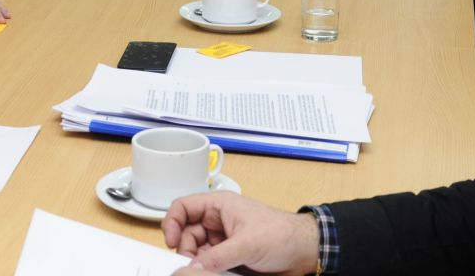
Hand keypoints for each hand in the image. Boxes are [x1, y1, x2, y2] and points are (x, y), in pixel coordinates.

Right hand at [162, 192, 319, 274]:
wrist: (305, 252)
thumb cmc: (283, 234)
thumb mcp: (247, 244)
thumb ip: (218, 256)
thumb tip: (192, 266)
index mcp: (219, 206)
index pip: (183, 207)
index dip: (171, 222)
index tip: (169, 241)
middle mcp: (218, 221)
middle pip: (186, 233)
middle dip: (186, 249)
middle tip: (190, 264)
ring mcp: (223, 239)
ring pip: (197, 251)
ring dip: (198, 262)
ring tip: (206, 271)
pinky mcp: (229, 256)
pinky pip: (210, 263)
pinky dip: (209, 270)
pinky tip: (215, 274)